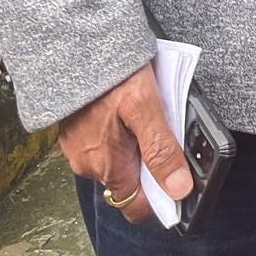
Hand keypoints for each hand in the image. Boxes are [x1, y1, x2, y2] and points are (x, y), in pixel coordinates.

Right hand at [57, 63, 191, 224]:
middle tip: (165, 133)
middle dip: (150, 164)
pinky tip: (126, 111)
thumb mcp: (146, 109)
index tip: (179, 182)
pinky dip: (119, 133)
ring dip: (135, 146)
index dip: (159, 199)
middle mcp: (89, 165)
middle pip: (129, 181)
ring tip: (146, 115)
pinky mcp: (75, 133)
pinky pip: (103, 144)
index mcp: (108, 166)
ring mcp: (79, 150)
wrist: (76, 48)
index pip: (136, 207)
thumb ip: (161, 151)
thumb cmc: (111, 76)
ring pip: (117, 160)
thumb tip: (179, 189)